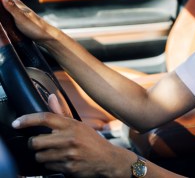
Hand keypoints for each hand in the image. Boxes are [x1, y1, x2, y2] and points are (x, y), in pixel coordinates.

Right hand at [0, 0, 57, 42]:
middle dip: (0, 13)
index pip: (0, 0)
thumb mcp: (20, 17)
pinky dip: (4, 25)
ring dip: (1, 20)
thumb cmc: (35, 27)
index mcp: (17, 4)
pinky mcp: (19, 23)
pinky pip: (8, 22)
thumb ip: (11, 6)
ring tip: (1, 27)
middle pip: (2, 8)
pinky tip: (3, 29)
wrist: (47, 37)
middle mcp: (17, 8)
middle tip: (0, 24)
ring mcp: (18, 16)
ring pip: (4, 15)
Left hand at [12, 111, 131, 176]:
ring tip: (54, 153)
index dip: (28, 119)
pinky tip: (61, 161)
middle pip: (36, 142)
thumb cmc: (91, 140)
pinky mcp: (68, 168)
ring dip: (43, 156)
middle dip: (35, 144)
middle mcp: (69, 138)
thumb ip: (62, 112)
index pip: (46, 118)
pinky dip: (51, 165)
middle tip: (41, 143)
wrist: (107, 159)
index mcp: (72, 125)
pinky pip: (49, 167)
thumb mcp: (78, 124)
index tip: (17, 123)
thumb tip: (51, 97)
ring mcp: (68, 154)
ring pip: (40, 157)